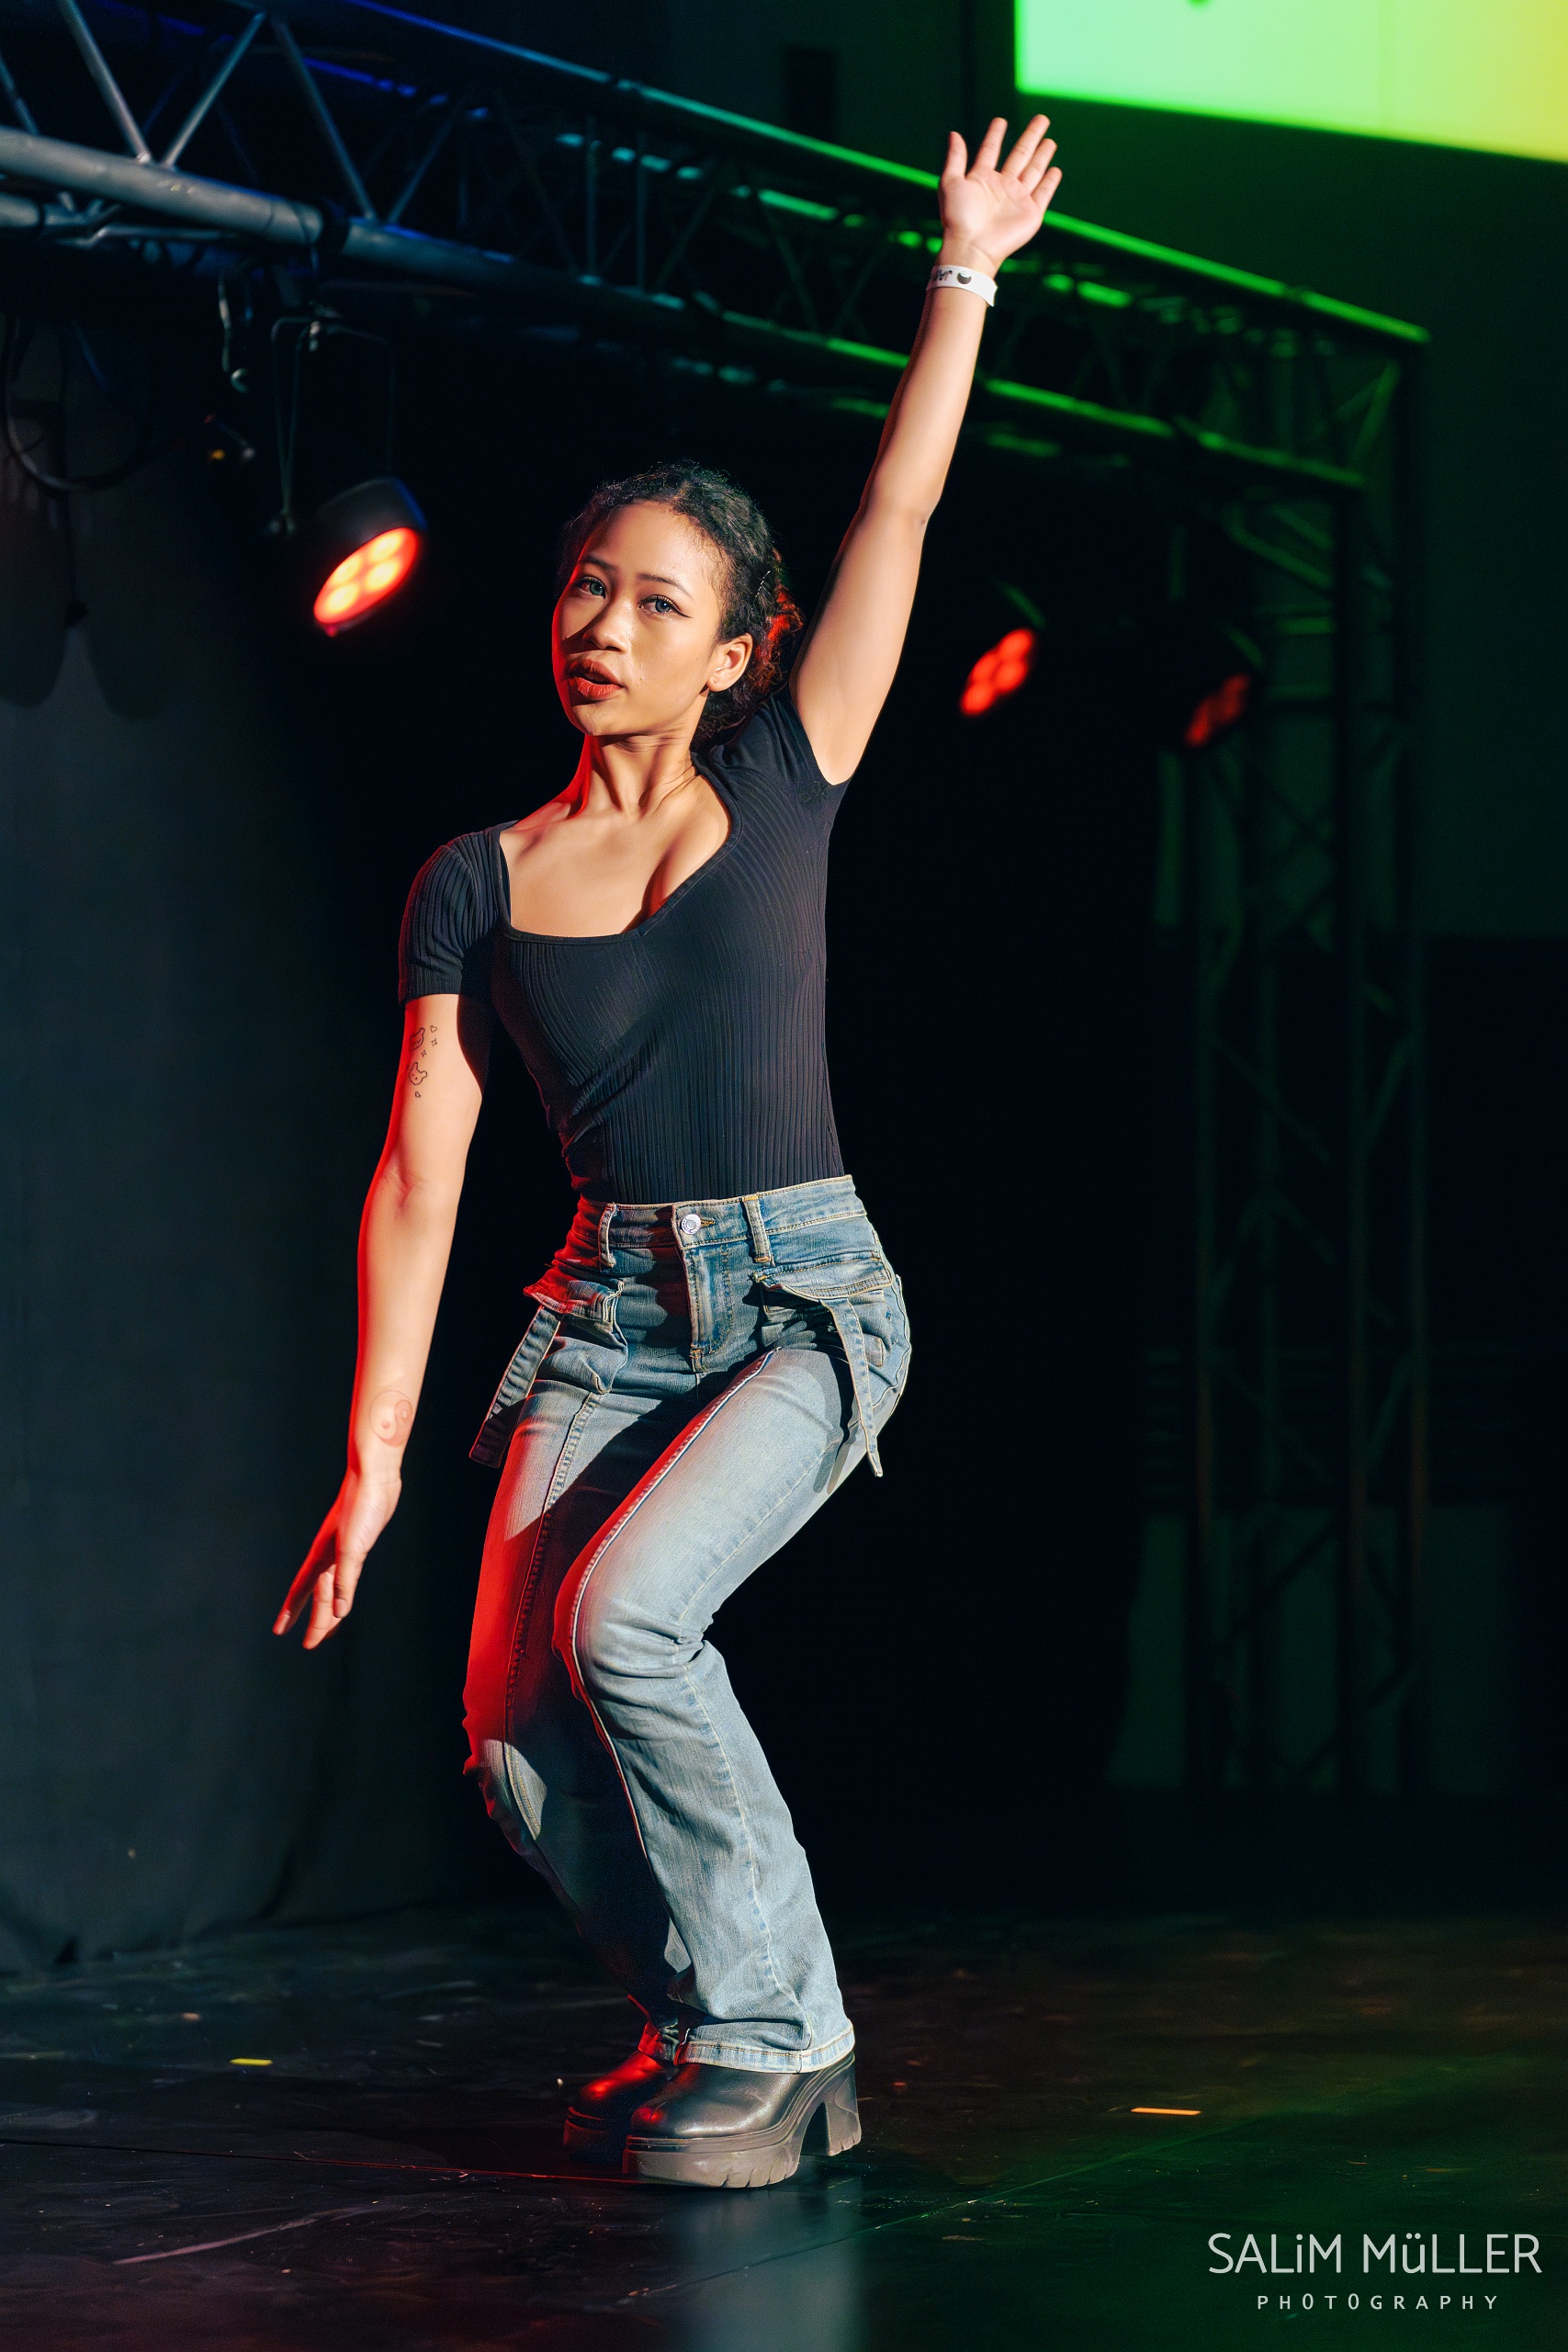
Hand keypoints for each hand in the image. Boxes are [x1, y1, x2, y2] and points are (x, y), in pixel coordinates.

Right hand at [273, 1466, 400, 1648]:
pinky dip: (346, 1590)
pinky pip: (349, 1575)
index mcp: (322, 1555)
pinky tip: (345, 1598)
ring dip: (330, 1608)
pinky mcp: (361, 1543)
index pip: (302, 1590)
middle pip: (320, 1594)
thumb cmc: (361, 1506)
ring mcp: (345, 1549)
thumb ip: (345, 1579)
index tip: (279, 1630)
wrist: (374, 1476)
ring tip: (329, 1629)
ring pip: (334, 1587)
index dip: (292, 1611)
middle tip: (311, 1645)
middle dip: (315, 1619)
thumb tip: (339, 1611)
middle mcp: (330, 1554)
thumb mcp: (353, 1547)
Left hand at [938, 115, 1060, 274]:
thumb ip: (955, 158)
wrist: (972, 247)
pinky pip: (1043, 194)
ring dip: (1042, 156)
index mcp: (982, 179)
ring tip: (1050, 141)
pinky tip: (1055, 170)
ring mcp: (1017, 200)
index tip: (1000, 121)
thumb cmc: (958, 218)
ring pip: (1033, 171)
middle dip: (1030, 137)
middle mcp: (1001, 187)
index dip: (995, 135)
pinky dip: (1050, 183)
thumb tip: (954, 134)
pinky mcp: (1030, 214)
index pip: (991, 151)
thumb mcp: (950, 183)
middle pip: (1019, 156)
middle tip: (1042, 119)